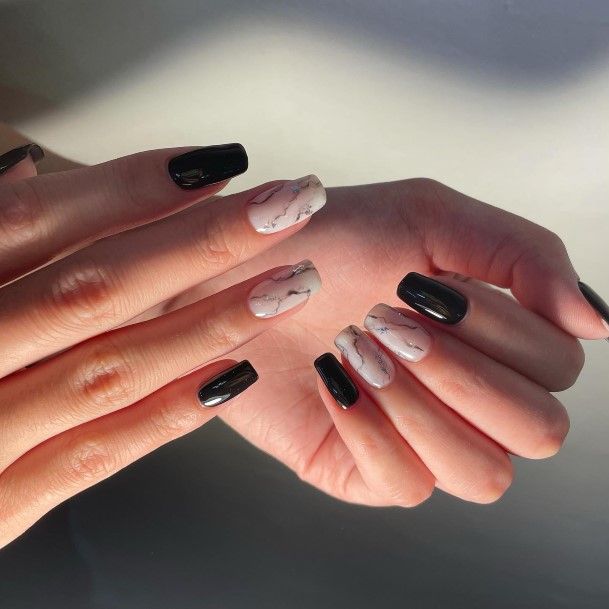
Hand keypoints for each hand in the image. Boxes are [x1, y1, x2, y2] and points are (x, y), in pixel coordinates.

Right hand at [0, 143, 328, 546]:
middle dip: (203, 242)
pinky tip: (236, 375)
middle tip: (287, 206)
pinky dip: (170, 412)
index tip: (219, 163)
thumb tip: (28, 170)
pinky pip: (95, 454)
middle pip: (93, 283)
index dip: (134, 186)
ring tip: (287, 283)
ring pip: (109, 365)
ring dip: (211, 321)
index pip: (35, 218)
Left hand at [179, 178, 606, 505]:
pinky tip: (334, 380)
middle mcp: (466, 394)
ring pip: (486, 474)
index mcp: (493, 337)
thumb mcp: (430, 216)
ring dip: (426, 407)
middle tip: (390, 318)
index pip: (558, 365)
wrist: (237, 271)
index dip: (500, 330)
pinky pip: (405, 485)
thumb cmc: (328, 237)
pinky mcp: (363, 468)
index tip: (424, 286)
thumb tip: (597, 321)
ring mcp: (419, 437)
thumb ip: (522, 254)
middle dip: (465, 372)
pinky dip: (373, 431)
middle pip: (539, 430)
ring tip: (363, 348)